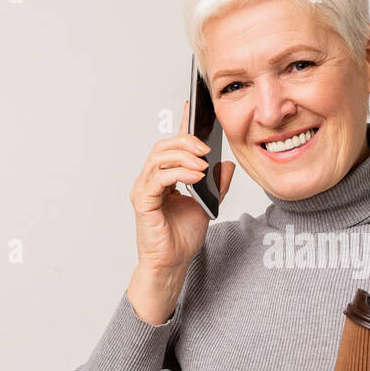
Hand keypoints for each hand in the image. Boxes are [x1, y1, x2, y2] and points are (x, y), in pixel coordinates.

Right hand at [130, 99, 234, 273]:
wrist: (173, 264)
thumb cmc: (183, 238)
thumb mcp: (208, 205)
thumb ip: (216, 184)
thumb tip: (226, 163)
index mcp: (165, 178)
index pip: (173, 146)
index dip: (182, 126)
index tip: (193, 106)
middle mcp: (151, 180)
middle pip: (163, 146)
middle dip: (186, 142)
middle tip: (206, 147)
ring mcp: (145, 189)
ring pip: (159, 157)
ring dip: (183, 156)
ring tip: (202, 164)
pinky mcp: (143, 201)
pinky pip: (158, 178)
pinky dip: (177, 173)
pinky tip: (195, 176)